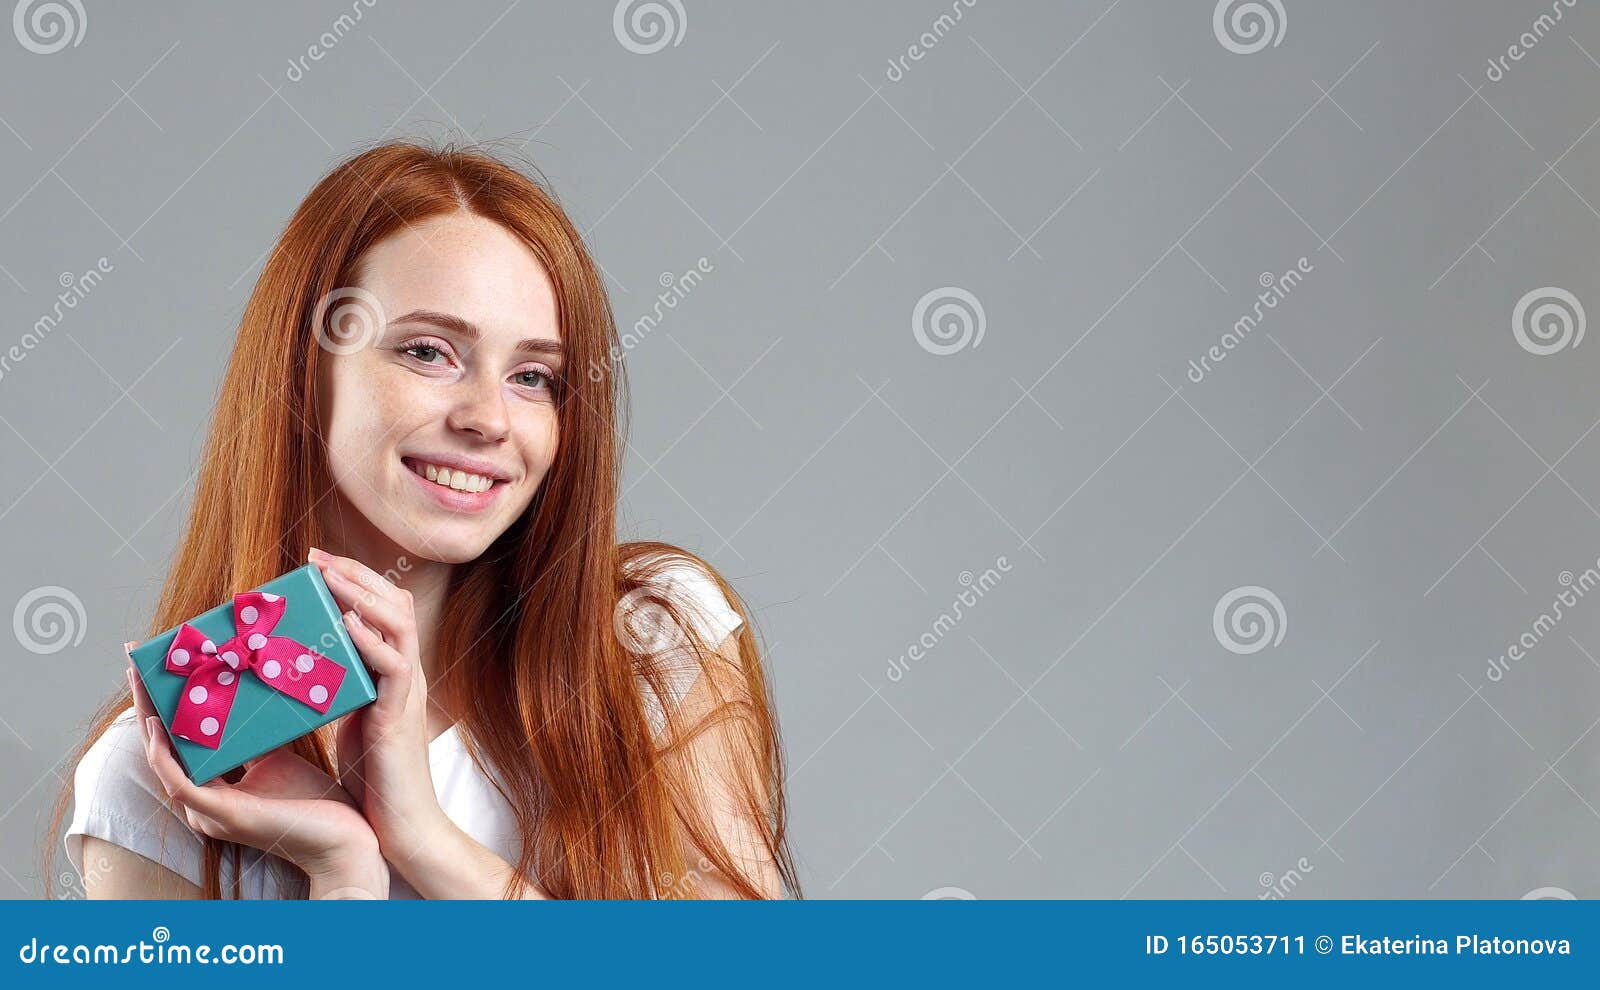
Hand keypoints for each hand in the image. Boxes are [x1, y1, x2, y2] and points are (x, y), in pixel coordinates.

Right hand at [126, 650, 387, 897]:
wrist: (345, 838)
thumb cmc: (315, 801)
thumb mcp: (277, 758)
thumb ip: (254, 739)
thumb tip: (249, 695)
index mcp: (213, 791)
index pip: (176, 745)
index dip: (161, 708)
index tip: (154, 667)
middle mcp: (202, 804)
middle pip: (161, 749)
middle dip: (146, 704)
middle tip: (134, 661)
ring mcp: (210, 813)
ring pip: (163, 764)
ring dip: (147, 721)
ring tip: (140, 680)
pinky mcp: (225, 816)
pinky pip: (181, 785)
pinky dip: (165, 757)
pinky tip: (159, 727)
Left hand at [308, 547, 445, 869]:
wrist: (402, 824)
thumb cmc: (373, 778)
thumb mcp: (348, 721)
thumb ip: (336, 690)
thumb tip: (297, 670)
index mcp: (392, 672)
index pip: (382, 609)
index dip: (353, 581)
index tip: (316, 562)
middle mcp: (405, 672)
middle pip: (395, 602)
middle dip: (355, 574)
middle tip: (316, 556)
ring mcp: (407, 690)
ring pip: (399, 623)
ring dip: (363, 594)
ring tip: (330, 576)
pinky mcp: (400, 713)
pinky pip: (394, 665)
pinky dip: (372, 640)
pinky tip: (346, 623)